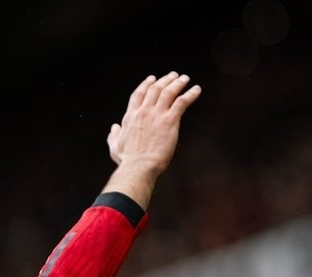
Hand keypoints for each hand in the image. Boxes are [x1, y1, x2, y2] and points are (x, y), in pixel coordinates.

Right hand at [104, 72, 200, 207]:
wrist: (139, 166)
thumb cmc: (127, 160)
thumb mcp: (115, 146)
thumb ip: (114, 135)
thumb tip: (114, 127)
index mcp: (131, 117)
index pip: (139, 94)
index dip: (146, 84)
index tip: (152, 78)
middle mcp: (144, 112)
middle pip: (155, 89)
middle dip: (165, 80)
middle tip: (173, 76)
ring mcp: (157, 115)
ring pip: (169, 91)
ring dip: (178, 83)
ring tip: (184, 79)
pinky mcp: (170, 121)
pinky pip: (182, 102)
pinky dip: (190, 94)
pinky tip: (196, 90)